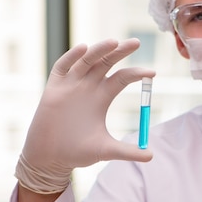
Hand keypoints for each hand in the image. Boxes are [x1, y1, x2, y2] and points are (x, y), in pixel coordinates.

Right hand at [15, 38, 155, 192]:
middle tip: (136, 43)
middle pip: (106, 62)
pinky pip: (63, 66)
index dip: (136, 74)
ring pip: (87, 60)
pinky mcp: (54, 88)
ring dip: (100, 50)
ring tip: (114, 42)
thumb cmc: (76, 152)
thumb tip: (151, 156)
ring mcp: (71, 85)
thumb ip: (127, 151)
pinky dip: (72, 56)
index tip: (152, 73)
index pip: (122, 77)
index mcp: (102, 96)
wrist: (49, 158)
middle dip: (120, 51)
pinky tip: (83, 49)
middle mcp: (88, 86)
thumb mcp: (105, 150)